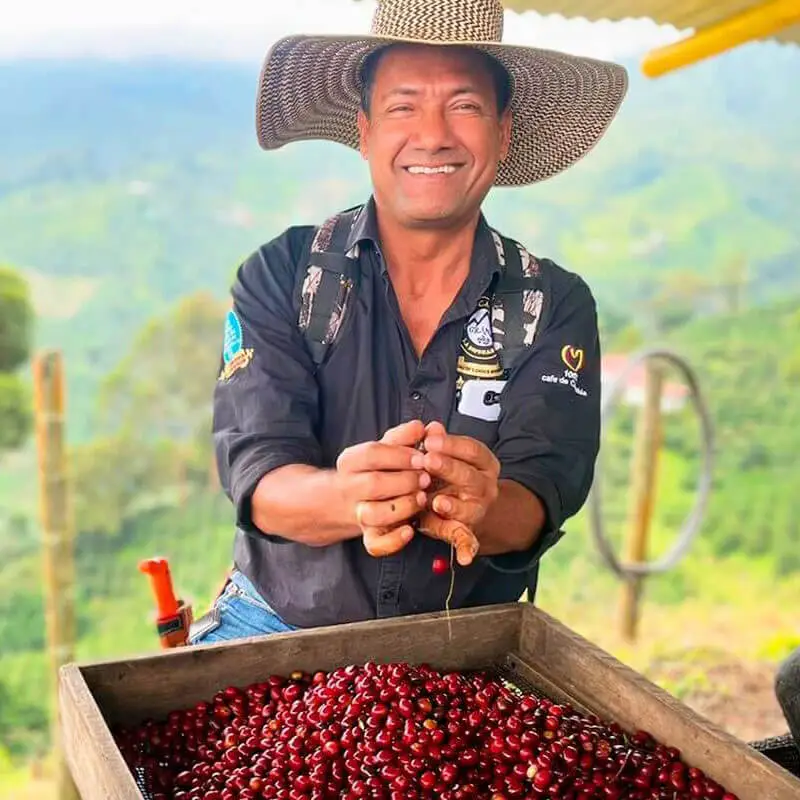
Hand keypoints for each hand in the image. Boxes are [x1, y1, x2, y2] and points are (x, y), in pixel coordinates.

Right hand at [335, 420, 429, 557]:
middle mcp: (349, 488)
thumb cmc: (374, 469)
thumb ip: (404, 437)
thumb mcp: (384, 448)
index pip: (372, 454)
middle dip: (404, 481)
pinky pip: (375, 544)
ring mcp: (357, 513)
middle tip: (427, 478)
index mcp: (351, 461)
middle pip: (373, 484)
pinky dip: (393, 540)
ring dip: (402, 507)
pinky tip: (410, 530)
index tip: (421, 456)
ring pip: (373, 515)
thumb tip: (424, 427)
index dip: (400, 455)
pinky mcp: (367, 535)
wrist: (347, 499)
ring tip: (421, 499)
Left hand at [415, 421, 499, 565]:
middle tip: (428, 461)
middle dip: (449, 468)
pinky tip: (463, 557)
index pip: (472, 450)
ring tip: (438, 502)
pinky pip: (469, 541)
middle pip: (470, 476)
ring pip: (470, 508)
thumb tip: (431, 427)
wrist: (470, 506)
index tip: (430, 439)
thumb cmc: (450, 476)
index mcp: (483, 464)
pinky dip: (466, 550)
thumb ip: (439, 443)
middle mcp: (485, 486)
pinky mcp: (468, 532)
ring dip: (454, 506)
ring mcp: (478, 510)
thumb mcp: (447, 456)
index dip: (452, 444)